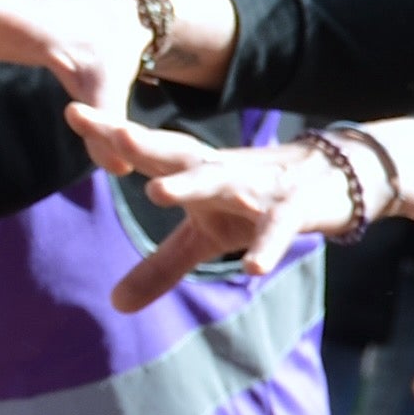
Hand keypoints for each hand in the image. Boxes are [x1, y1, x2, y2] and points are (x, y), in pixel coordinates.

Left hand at [64, 104, 355, 308]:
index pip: (147, 149)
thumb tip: (114, 305)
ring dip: (191, 185)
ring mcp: (258, 188)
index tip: (73, 109)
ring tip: (155, 193)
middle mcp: (220, 172)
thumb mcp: (207, 237)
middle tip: (111, 133)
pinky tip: (252, 267)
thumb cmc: (258, 204)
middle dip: (144, 143)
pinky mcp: (293, 211)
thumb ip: (160, 266)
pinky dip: (266, 245)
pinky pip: (278, 229)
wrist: (340, 182)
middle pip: (177, 153)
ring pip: (222, 182)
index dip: (111, 131)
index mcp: (194, 171)